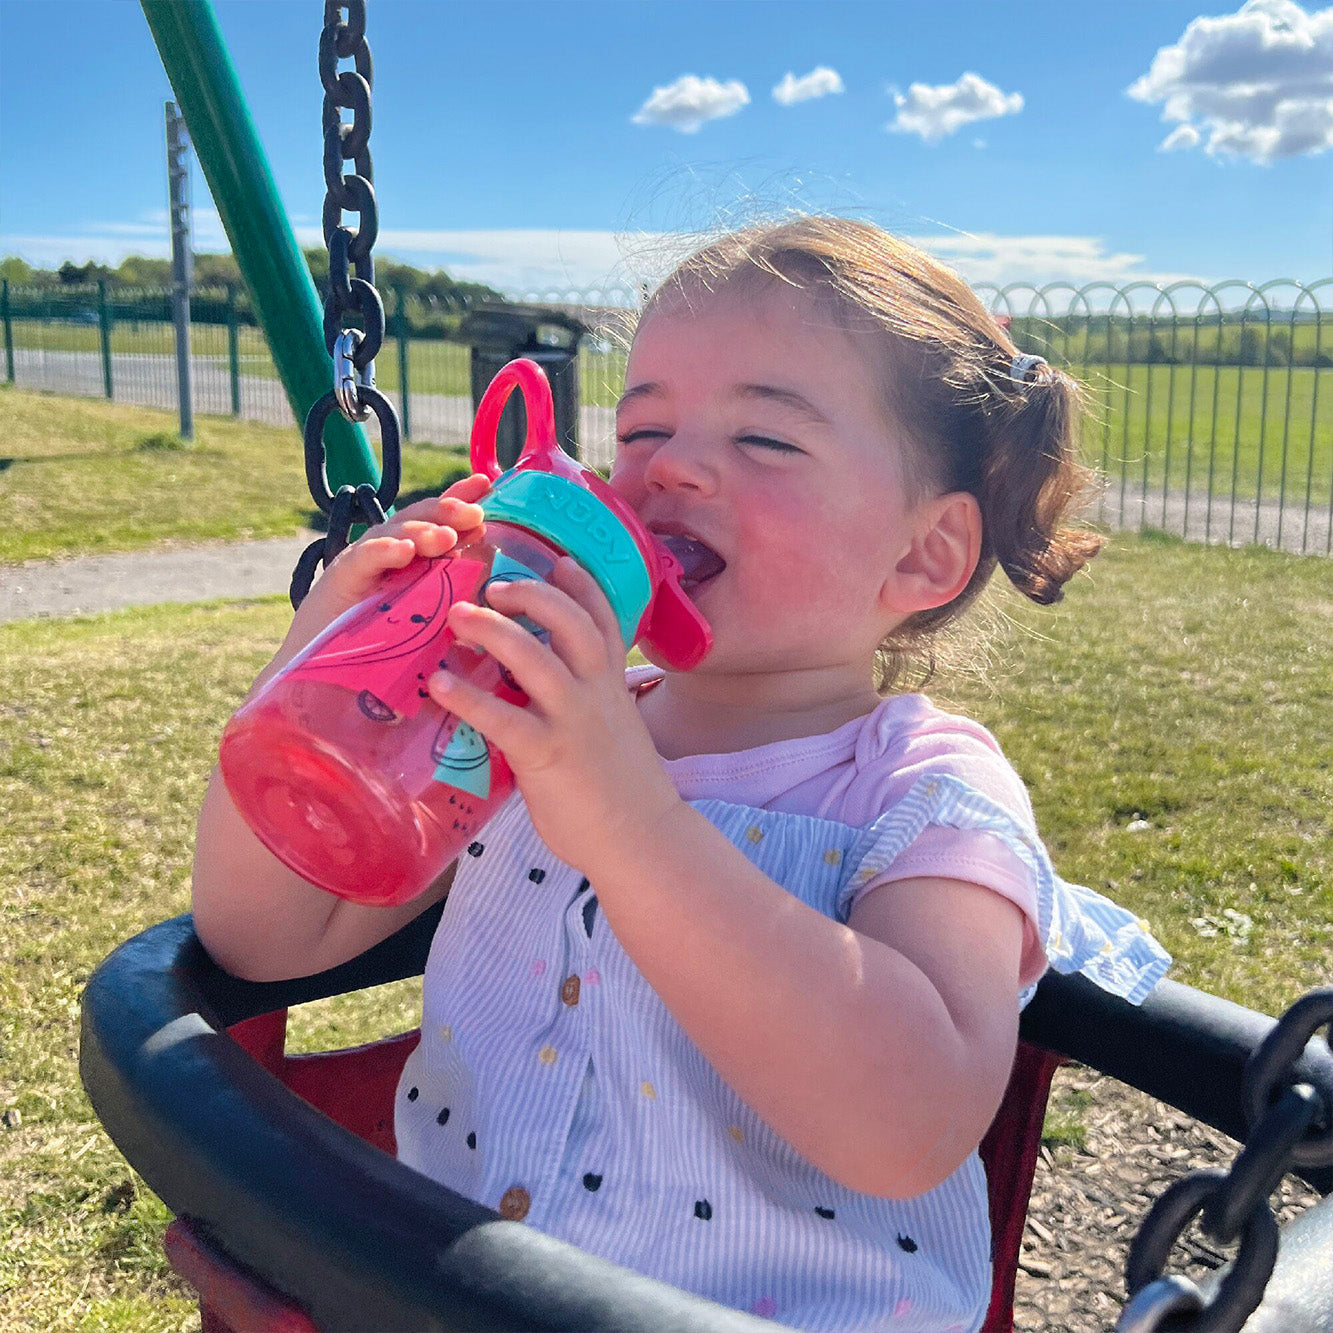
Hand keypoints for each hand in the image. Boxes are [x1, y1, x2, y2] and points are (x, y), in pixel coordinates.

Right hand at [281, 473, 490, 662]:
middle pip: (419, 518)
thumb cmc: (385, 646)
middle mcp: (390, 551)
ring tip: (445, 537)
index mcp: (414, 556)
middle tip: (474, 513)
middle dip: (447, 510)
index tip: (487, 484)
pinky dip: (384, 552)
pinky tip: (403, 552)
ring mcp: (365, 561)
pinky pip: (364, 559)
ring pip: (394, 533)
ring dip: (422, 531)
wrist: (329, 673)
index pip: (439, 520)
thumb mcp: (431, 616)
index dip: (460, 499)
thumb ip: (457, 590)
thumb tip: (490, 564)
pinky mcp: (341, 579)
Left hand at [426, 558, 682, 878]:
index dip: (581, 585)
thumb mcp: (614, 731)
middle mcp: (595, 694)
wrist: (641, 839)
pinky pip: (504, 719)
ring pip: (536, 658)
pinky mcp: (548, 755)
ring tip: (456, 615)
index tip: (558, 560)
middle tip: (494, 585)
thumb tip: (539, 695)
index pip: (603, 620)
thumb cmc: (622, 792)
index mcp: (612, 686)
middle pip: (571, 623)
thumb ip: (584, 705)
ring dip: (494, 631)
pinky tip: (440, 685)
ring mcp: (573, 721)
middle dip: (533, 595)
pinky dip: (469, 698)